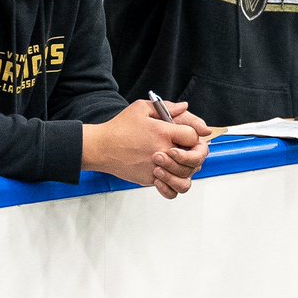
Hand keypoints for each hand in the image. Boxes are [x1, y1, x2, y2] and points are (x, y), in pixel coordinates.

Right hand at [82, 100, 206, 197]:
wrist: (101, 147)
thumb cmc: (119, 127)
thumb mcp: (141, 108)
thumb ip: (167, 107)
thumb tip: (184, 107)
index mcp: (163, 132)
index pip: (193, 136)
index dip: (194, 134)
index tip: (187, 134)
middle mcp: (163, 151)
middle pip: (196, 158)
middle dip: (196, 153)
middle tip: (188, 150)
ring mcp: (157, 168)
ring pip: (186, 177)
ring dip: (186, 170)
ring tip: (178, 164)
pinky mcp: (150, 180)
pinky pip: (170, 190)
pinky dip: (173, 186)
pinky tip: (168, 177)